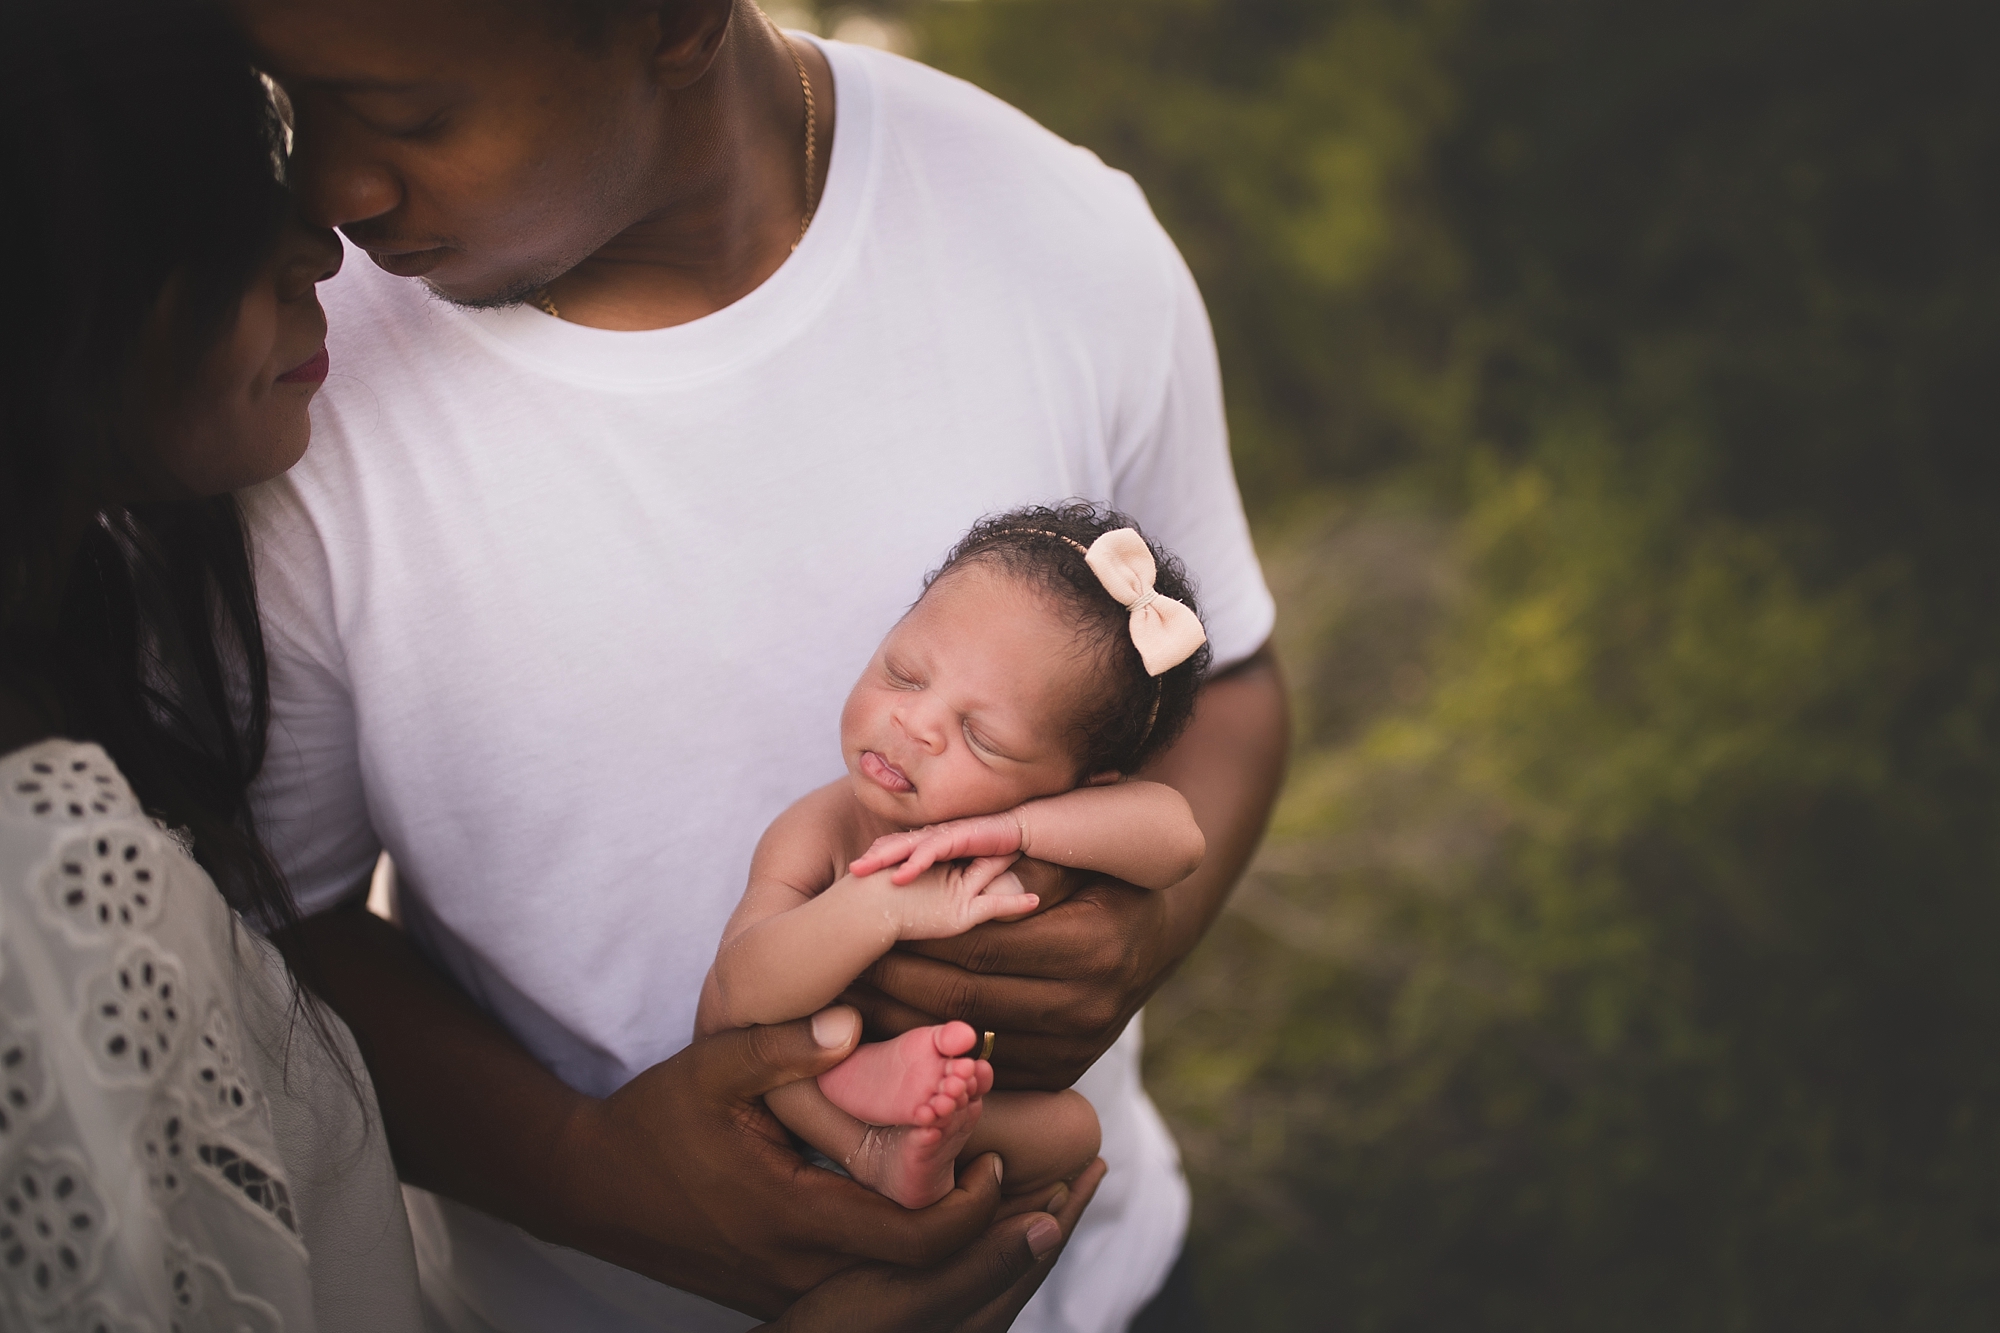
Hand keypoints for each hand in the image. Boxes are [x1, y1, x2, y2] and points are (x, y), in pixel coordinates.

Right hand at [550, 1006, 1010, 1316]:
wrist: (588, 1186)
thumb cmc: (653, 1124)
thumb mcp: (712, 1069)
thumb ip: (784, 1046)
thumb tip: (853, 1020)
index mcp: (790, 1217)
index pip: (912, 1240)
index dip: (971, 1208)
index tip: (995, 1160)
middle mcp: (795, 1269)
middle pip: (917, 1276)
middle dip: (972, 1232)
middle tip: (1005, 1175)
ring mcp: (784, 1290)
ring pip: (890, 1289)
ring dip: (938, 1248)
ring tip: (977, 1190)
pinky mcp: (775, 1292)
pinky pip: (858, 1288)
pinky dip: (900, 1259)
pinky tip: (919, 1211)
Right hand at [763, 1159, 1106, 1331]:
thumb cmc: (845, 1329)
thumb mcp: (914, 1293)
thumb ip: (981, 1263)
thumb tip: (1051, 1227)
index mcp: (982, 1312)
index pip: (1040, 1246)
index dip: (1069, 1202)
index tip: (1095, 1160)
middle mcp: (972, 1315)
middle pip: (1024, 1249)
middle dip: (1052, 1204)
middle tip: (1077, 1162)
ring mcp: (944, 1312)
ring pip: (995, 1252)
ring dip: (1017, 1212)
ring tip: (1032, 1178)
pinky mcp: (915, 1304)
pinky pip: (965, 1255)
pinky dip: (981, 1225)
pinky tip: (964, 1212)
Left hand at [848, 865, 1179, 1090]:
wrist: (1151, 931)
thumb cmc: (1097, 870)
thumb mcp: (1069, 848)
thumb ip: (1014, 851)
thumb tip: (943, 855)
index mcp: (1090, 943)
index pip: (977, 943)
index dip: (912, 930)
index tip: (858, 915)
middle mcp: (1089, 1003)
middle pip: (963, 994)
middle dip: (890, 978)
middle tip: (831, 960)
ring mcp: (1078, 1046)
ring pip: (964, 1033)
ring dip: (897, 1016)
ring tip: (842, 991)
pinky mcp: (1065, 1072)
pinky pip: (982, 1062)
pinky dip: (930, 1043)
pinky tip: (885, 1019)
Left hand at [851, 812, 1026, 883]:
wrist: (1016, 828)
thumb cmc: (989, 844)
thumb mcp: (960, 859)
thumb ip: (943, 867)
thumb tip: (924, 884)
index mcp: (929, 840)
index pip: (896, 846)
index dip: (877, 856)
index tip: (856, 871)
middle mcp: (931, 835)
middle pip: (893, 844)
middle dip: (871, 857)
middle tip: (851, 870)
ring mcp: (942, 834)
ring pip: (905, 846)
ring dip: (883, 858)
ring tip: (863, 870)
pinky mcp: (956, 837)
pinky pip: (930, 851)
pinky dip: (914, 863)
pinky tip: (899, 875)